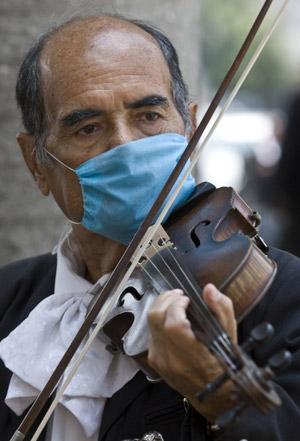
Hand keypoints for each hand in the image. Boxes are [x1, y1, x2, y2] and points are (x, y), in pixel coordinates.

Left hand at [147, 284, 236, 421]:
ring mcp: (160, 361)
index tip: (187, 299)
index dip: (176, 306)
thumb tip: (209, 289)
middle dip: (166, 300)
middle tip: (178, 295)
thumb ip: (221, 309)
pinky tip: (171, 319)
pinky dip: (159, 321)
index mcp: (193, 355)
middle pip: (155, 319)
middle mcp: (172, 360)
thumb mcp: (230, 335)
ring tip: (175, 303)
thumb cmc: (224, 364)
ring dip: (161, 308)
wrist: (214, 395)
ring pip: (149, 324)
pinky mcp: (154, 361)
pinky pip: (150, 334)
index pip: (173, 324)